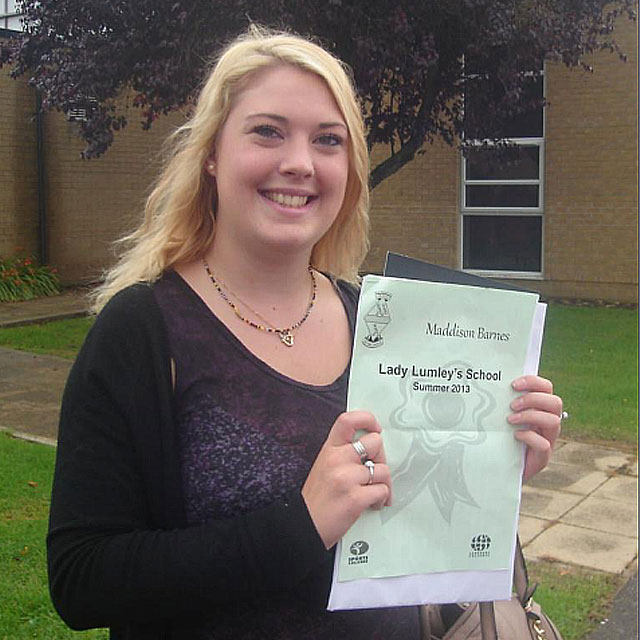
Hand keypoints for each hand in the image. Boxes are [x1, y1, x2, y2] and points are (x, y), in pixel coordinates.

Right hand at [302, 411, 391, 549]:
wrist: (304, 527)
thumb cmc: (316, 499)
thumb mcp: (324, 466)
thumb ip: (343, 454)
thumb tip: (371, 448)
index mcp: (329, 449)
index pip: (348, 420)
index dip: (367, 419)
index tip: (375, 427)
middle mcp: (337, 459)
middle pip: (375, 442)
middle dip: (381, 458)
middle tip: (375, 470)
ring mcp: (346, 478)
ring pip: (383, 469)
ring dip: (383, 483)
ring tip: (374, 492)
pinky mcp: (355, 498)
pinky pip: (382, 491)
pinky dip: (381, 499)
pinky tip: (372, 503)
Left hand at [508, 375, 562, 481]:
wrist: (500, 466)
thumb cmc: (500, 437)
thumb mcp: (502, 416)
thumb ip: (503, 402)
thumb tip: (489, 385)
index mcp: (539, 408)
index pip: (546, 388)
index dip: (534, 382)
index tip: (514, 384)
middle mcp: (547, 422)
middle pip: (555, 402)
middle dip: (533, 399)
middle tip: (512, 405)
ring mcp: (548, 440)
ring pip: (554, 421)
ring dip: (531, 416)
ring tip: (510, 420)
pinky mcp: (542, 457)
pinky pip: (544, 444)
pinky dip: (529, 437)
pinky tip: (515, 436)